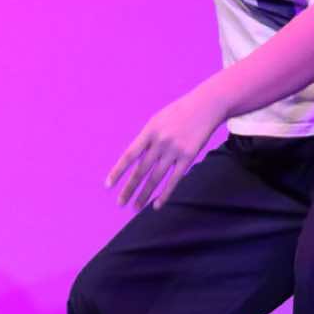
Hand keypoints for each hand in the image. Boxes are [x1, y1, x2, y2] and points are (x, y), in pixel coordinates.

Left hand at [105, 85, 225, 209]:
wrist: (205, 106)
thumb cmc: (178, 113)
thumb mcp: (157, 120)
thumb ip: (146, 140)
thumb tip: (134, 160)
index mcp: (149, 131)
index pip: (129, 155)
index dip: (118, 171)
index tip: (108, 185)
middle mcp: (160, 142)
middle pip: (141, 171)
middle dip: (129, 189)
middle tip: (120, 204)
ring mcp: (175, 151)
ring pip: (156, 178)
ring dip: (144, 195)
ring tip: (135, 207)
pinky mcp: (189, 157)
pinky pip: (174, 180)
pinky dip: (165, 194)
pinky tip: (156, 205)